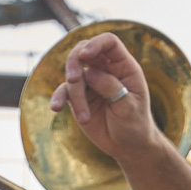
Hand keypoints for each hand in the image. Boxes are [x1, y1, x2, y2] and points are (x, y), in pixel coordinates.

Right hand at [50, 32, 162, 161]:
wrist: (128, 146)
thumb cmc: (135, 124)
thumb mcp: (129, 106)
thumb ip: (111, 86)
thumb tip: (88, 73)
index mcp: (123, 66)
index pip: (109, 43)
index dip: (95, 43)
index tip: (84, 55)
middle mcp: (105, 70)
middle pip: (84, 51)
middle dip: (75, 63)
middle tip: (73, 80)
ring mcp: (90, 82)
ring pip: (73, 74)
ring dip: (74, 93)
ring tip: (84, 118)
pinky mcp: (78, 97)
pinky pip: (64, 91)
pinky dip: (58, 98)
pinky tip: (56, 108)